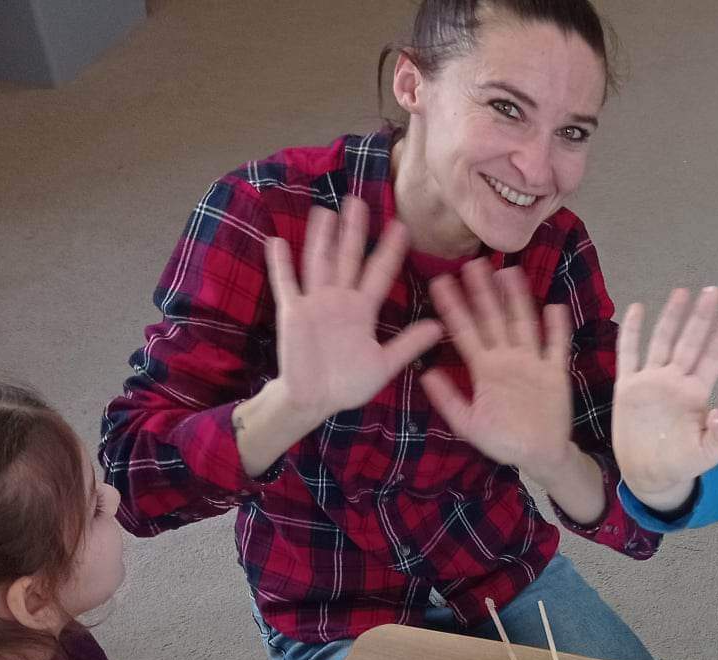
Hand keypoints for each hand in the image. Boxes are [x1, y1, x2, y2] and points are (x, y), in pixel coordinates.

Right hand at [266, 197, 443, 423]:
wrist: (316, 401)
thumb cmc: (349, 384)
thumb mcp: (384, 364)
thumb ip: (408, 345)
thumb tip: (440, 328)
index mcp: (362, 310)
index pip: (379, 273)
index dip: (390, 251)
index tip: (402, 227)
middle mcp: (339, 300)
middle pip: (348, 258)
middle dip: (354, 231)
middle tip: (359, 201)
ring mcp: (315, 303)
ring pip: (319, 263)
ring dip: (321, 239)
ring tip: (325, 212)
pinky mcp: (293, 313)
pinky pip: (286, 285)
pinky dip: (281, 265)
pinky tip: (277, 241)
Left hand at [424, 261, 579, 483]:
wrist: (538, 456)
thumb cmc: (502, 441)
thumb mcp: (468, 424)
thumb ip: (449, 399)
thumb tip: (424, 373)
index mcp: (484, 369)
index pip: (465, 332)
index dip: (453, 308)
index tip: (439, 282)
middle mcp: (507, 359)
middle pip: (493, 319)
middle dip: (483, 292)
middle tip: (472, 263)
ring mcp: (532, 363)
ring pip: (523, 324)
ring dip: (516, 299)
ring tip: (508, 273)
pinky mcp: (555, 373)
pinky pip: (556, 347)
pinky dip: (556, 329)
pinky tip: (553, 308)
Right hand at [612, 286, 717, 502]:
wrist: (649, 475)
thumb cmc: (680, 464)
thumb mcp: (706, 455)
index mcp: (695, 394)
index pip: (712, 359)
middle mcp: (675, 381)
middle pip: (690, 342)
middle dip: (701, 316)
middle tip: (713, 290)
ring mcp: (651, 381)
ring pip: (662, 341)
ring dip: (672, 317)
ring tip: (681, 291)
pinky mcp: (628, 387)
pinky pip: (628, 354)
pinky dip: (631, 332)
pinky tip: (637, 308)